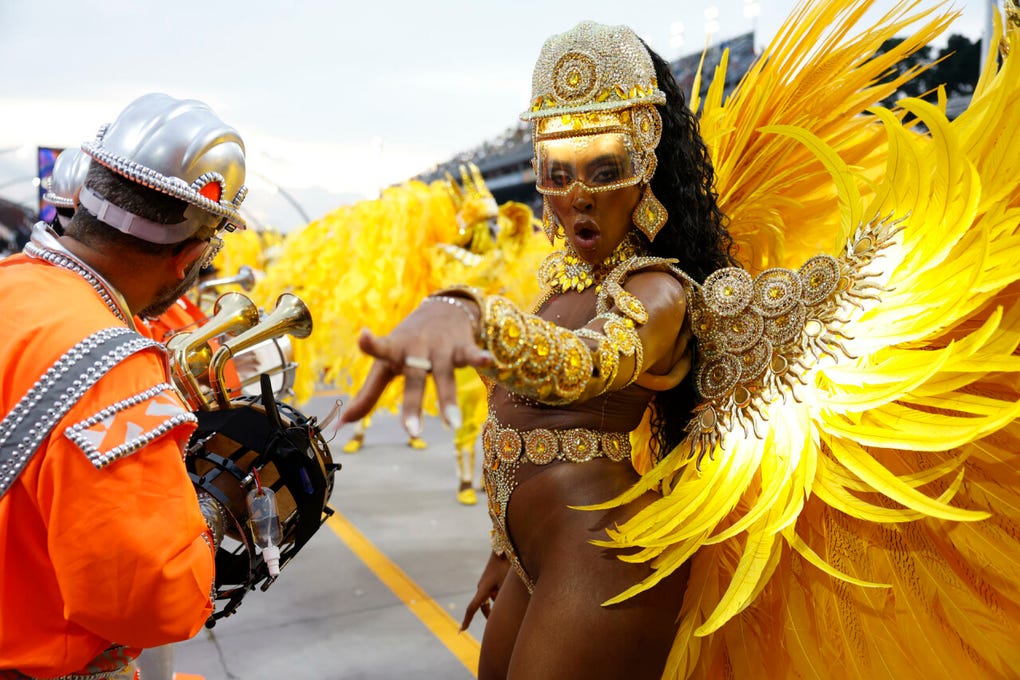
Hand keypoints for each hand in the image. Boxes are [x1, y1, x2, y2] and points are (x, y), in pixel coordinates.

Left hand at [338, 298, 489, 437]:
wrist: (442, 308)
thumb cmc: (408, 345)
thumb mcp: (386, 366)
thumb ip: (367, 395)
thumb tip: (341, 424)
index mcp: (395, 351)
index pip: (380, 348)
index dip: (371, 343)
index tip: (364, 336)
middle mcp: (416, 349)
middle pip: (414, 378)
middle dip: (413, 404)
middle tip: (411, 432)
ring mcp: (440, 348)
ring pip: (444, 376)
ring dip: (448, 399)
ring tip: (451, 425)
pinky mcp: (462, 346)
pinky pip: (471, 354)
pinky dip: (480, 357)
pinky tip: (489, 361)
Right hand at [460, 551, 508, 630]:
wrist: (504, 548)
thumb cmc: (506, 566)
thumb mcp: (507, 585)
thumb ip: (504, 599)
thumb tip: (503, 612)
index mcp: (483, 590)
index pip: (472, 608)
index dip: (467, 620)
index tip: (461, 631)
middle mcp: (482, 587)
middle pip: (483, 607)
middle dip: (489, 616)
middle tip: (496, 627)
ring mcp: (486, 583)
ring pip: (490, 600)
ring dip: (498, 604)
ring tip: (510, 605)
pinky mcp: (491, 579)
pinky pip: (494, 592)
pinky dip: (500, 596)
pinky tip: (511, 593)